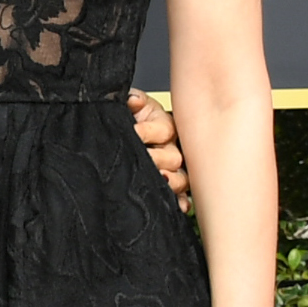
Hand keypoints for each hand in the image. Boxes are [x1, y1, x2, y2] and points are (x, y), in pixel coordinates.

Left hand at [127, 89, 190, 212]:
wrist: (125, 130)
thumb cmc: (131, 115)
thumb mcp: (130, 104)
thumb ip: (132, 101)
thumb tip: (134, 100)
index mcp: (163, 125)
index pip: (162, 130)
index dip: (146, 132)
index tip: (133, 132)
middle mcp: (171, 147)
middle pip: (174, 156)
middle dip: (157, 159)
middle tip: (144, 160)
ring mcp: (173, 168)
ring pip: (182, 177)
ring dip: (173, 181)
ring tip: (162, 180)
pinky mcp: (170, 184)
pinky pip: (182, 195)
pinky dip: (182, 201)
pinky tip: (180, 206)